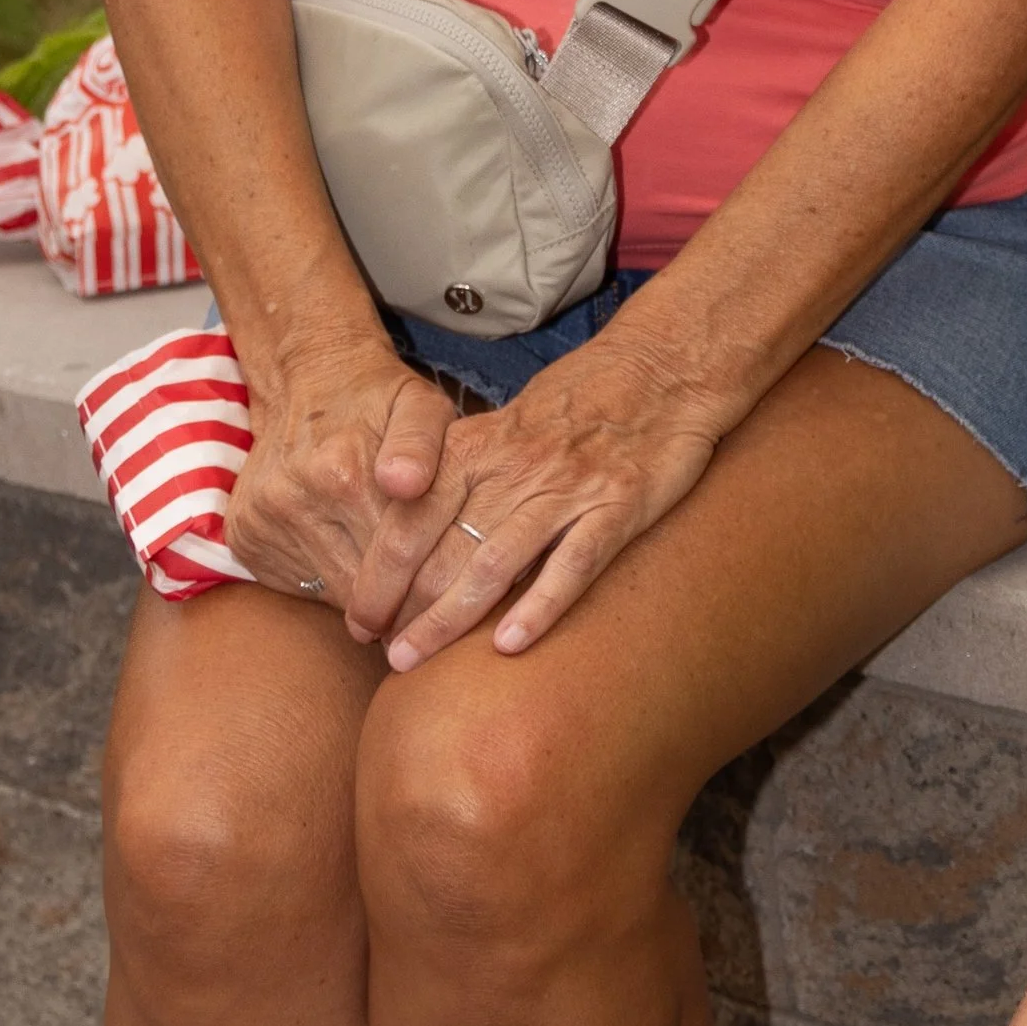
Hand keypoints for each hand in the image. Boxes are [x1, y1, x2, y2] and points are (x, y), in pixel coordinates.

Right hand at [222, 338, 454, 610]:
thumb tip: (406, 484)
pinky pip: (296, 585)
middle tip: (420, 577)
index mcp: (343, 472)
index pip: (394, 565)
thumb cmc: (378, 399)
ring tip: (382, 555)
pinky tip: (342, 544)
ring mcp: (261, 521)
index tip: (444, 581)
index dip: (425, 581)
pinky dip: (325, 576)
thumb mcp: (421, 404)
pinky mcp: (242, 537)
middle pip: (359, 588)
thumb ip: (423, 444)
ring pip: (328, 592)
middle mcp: (293, 500)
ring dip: (359, 587)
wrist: (306, 379)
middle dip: (395, 593)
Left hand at [346, 336, 726, 669]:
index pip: (411, 517)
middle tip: (379, 654)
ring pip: (494, 562)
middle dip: (402, 608)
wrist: (667, 364)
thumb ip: (469, 471)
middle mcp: (517, 467)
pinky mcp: (618, 506)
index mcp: (482, 444)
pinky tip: (510, 645)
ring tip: (412, 661)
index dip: (377, 572)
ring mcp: (568, 488)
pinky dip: (540, 605)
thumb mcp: (512, 420)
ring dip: (447, 618)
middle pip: (442, 548)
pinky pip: (573, 563)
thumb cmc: (585, 397)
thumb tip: (416, 526)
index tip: (359, 618)